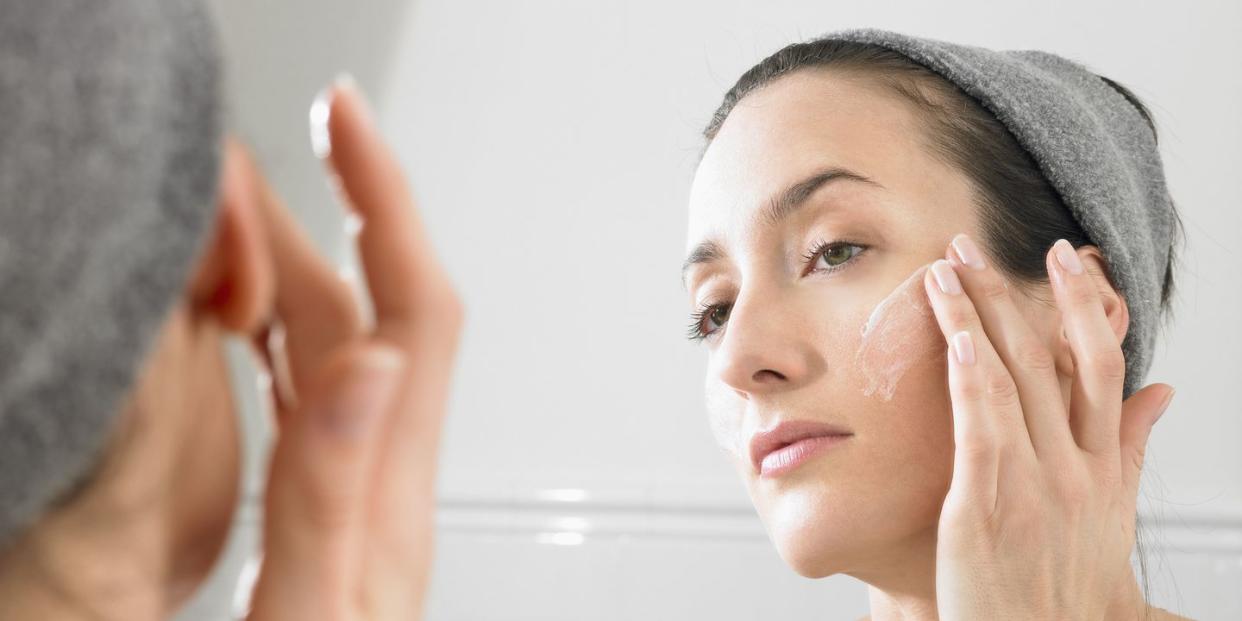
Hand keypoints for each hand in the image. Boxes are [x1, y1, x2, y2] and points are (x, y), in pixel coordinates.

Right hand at [231, 78, 461, 619]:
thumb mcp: (317, 613)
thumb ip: (332, 493)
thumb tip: (361, 360)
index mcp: (387, 492)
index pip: (411, 310)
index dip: (385, 202)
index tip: (347, 120)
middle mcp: (381, 480)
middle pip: (366, 312)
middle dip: (316, 217)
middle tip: (236, 161)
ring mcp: (352, 494)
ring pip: (331, 348)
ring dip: (287, 268)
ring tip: (223, 218)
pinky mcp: (318, 515)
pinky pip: (301, 398)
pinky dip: (267, 337)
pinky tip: (237, 325)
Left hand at [923, 233, 1172, 619]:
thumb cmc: (1065, 594)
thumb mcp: (1113, 520)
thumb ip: (1132, 452)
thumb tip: (1162, 392)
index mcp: (1106, 469)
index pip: (1105, 369)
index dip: (1085, 308)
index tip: (1066, 262)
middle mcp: (1078, 469)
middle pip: (1058, 359)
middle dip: (1019, 294)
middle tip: (982, 243)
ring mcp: (1036, 484)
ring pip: (1014, 377)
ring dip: (980, 314)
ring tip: (949, 268)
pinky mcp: (989, 503)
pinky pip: (982, 422)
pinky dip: (969, 370)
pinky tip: (953, 331)